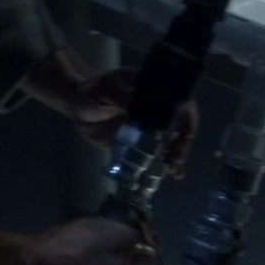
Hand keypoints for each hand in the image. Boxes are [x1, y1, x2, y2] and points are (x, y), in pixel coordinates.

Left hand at [65, 67, 198, 178]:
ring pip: (170, 142)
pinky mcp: (138, 144)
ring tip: (173, 171)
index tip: (184, 135)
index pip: (182, 103)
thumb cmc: (93, 92)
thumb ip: (123, 98)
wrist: (76, 108)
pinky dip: (163, 164)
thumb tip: (142, 108)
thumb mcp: (108, 90)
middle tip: (175, 158)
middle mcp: (157, 110)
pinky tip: (170, 175)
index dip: (187, 120)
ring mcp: (149, 128)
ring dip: (176, 156)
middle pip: (180, 126)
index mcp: (155, 92)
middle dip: (182, 144)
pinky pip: (154, 154)